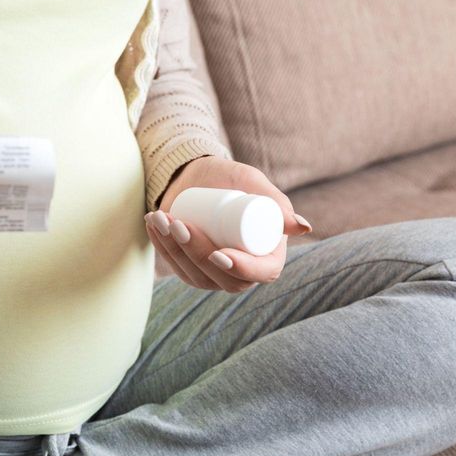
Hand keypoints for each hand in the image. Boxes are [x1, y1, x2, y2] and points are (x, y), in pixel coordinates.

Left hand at [144, 156, 312, 292]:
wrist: (198, 176)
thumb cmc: (231, 179)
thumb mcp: (251, 183)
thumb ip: (276, 201)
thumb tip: (302, 228)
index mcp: (268, 255)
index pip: (261, 273)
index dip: (241, 269)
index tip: (218, 252)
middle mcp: (243, 270)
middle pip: (223, 278)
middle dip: (196, 253)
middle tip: (179, 224)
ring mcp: (216, 274)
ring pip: (196, 275)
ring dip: (174, 249)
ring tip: (161, 217)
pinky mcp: (191, 270)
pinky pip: (177, 268)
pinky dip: (162, 247)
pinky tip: (153, 226)